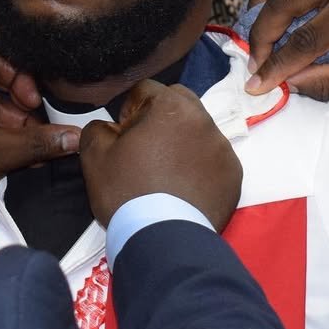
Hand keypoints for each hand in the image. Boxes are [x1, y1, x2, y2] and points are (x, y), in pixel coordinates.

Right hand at [80, 80, 241, 231]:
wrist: (163, 238)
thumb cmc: (127, 191)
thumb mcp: (95, 155)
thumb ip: (97, 128)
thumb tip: (109, 127)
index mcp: (171, 106)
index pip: (145, 90)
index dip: (129, 111)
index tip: (124, 137)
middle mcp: (204, 120)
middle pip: (178, 104)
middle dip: (160, 118)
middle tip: (145, 150)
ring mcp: (223, 149)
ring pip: (198, 132)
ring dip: (182, 143)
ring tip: (166, 174)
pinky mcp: (233, 176)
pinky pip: (213, 161)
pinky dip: (200, 168)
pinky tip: (184, 189)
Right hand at [244, 0, 328, 98]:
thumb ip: (327, 82)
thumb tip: (283, 84)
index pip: (305, 37)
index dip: (277, 65)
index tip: (256, 86)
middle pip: (283, 0)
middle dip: (261, 36)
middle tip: (255, 65)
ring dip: (258, 6)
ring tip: (258, 38)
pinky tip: (269, 19)